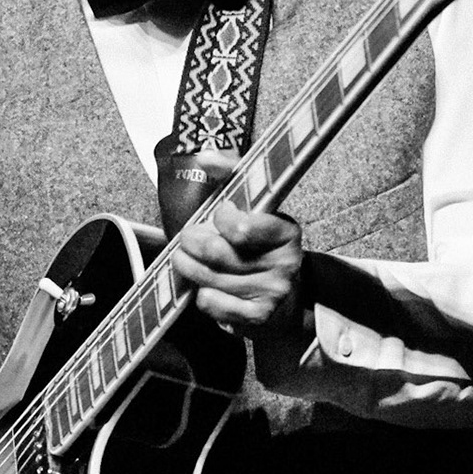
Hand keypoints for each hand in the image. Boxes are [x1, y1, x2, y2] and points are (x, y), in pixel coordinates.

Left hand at [169, 151, 304, 337]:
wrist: (284, 301)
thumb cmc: (259, 246)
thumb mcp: (252, 207)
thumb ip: (231, 176)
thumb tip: (205, 156)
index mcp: (287, 230)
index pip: (239, 224)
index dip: (220, 218)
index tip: (219, 215)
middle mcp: (286, 262)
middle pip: (217, 252)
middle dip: (192, 242)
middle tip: (186, 238)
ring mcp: (273, 292)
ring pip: (210, 279)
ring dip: (189, 268)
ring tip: (185, 260)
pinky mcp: (258, 317)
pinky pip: (212, 304)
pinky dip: (202, 296)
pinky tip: (208, 288)